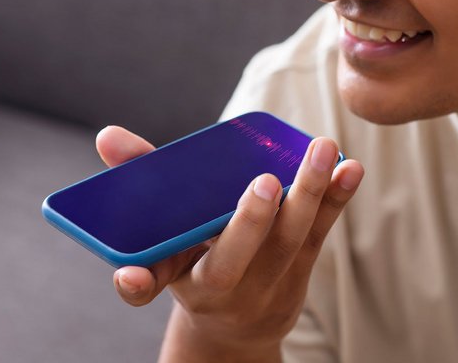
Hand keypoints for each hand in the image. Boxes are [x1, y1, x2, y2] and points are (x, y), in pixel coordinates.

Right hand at [95, 125, 363, 361]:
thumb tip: (107, 135)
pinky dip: (335, 200)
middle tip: (262, 181)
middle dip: (248, 223)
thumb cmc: (190, 259)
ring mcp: (264, 284)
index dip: (136, 284)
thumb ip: (137, 179)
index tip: (129, 277)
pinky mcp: (299, 271)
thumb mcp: (159, 233)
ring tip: (321, 150)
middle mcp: (219, 288)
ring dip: (307, 195)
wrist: (234, 323)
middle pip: (231, 260)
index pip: (149, 286)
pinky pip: (319, 234)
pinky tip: (351, 169)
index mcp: (176, 276)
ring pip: (286, 242)